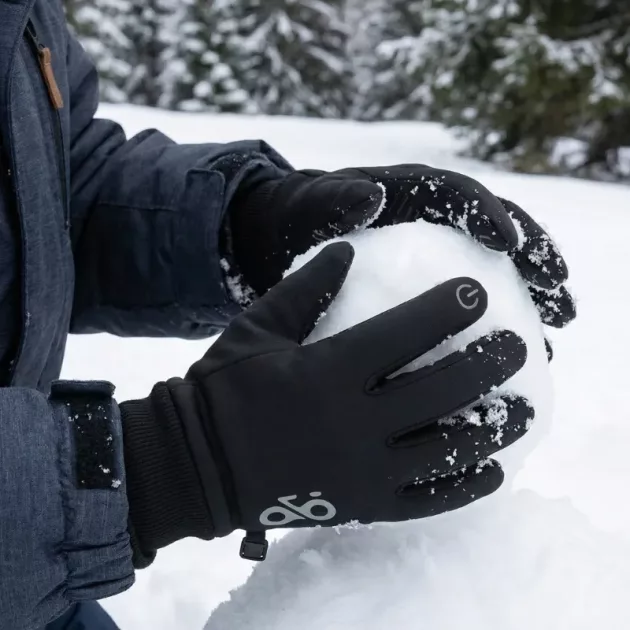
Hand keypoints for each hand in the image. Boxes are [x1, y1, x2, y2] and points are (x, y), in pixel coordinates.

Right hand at [122, 243, 531, 564]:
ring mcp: (362, 472)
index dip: (447, 309)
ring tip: (524, 409)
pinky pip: (426, 501)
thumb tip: (348, 250)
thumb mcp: (257, 328)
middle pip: (442, 390)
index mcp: (328, 371)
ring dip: (493, 427)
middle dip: (487, 363)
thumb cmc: (223, 389)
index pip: (405, 334)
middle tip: (517, 345)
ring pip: (446, 449)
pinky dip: (465, 487)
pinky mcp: (361, 505)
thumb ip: (305, 288)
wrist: (197, 466)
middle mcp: (354, 423)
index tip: (476, 294)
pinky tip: (493, 470)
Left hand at [228, 165, 575, 338]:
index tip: (512, 245)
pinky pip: (467, 304)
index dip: (489, 216)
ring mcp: (432, 255)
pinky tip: (510, 355)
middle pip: (496, 235)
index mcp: (409, 193)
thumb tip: (371, 197)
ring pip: (493, 272)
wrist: (281, 236)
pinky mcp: (425, 288)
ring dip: (527, 297)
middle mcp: (431, 220)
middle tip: (560, 297)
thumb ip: (336, 199)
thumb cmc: (298, 217)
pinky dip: (492, 324)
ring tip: (556, 328)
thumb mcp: (310, 204)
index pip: (461, 196)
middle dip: (533, 261)